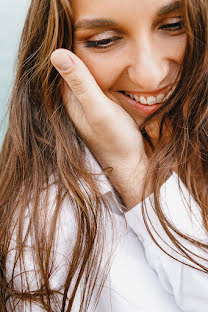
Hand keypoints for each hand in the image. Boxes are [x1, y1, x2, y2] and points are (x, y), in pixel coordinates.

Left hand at [51, 49, 149, 208]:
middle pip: (71, 73)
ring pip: (83, 79)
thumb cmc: (115, 139)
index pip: (60, 68)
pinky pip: (94, 86)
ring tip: (101, 54)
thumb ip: (81, 83)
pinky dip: (99, 77)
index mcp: (69, 101)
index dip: (67, 50)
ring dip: (90, 66)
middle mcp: (74, 103)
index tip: (81, 39)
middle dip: (79, 57)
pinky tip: (108, 72)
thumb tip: (56, 54)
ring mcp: (86, 106)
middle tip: (97, 47)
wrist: (129, 163)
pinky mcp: (97, 109)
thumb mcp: (99, 109)